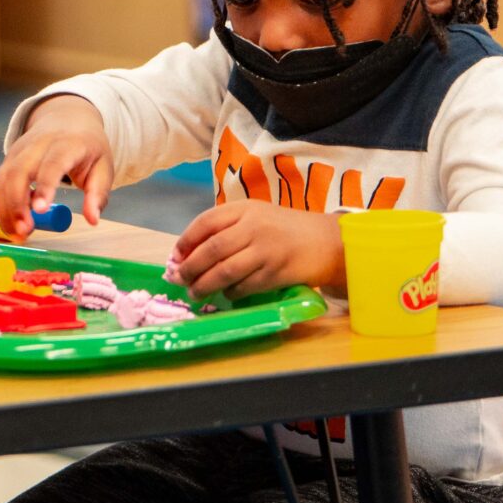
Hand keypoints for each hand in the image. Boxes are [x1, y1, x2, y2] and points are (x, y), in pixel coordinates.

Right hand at [0, 94, 111, 238]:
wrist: (67, 118)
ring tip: (16, 234)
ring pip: (4, 178)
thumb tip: (93, 220)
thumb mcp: (103, 167)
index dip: (45, 186)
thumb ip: (98, 194)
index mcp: (67, 144)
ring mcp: (20, 150)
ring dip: (5, 208)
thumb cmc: (87, 148)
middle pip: (19, 171)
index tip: (39, 210)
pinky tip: (10, 223)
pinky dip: (0, 205)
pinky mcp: (8, 158)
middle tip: (24, 231)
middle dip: (17, 203)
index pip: (52, 163)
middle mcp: (38, 144)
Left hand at [171, 200, 343, 300]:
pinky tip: (226, 294)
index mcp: (245, 208)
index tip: (174, 256)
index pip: (206, 222)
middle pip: (211, 249)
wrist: (327, 242)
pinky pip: (244, 286)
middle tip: (178, 280)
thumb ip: (227, 229)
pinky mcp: (276, 272)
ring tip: (195, 293)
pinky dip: (230, 293)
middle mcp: (254, 226)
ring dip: (205, 285)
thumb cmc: (285, 229)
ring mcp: (266, 250)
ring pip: (225, 270)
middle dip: (190, 267)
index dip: (186, 241)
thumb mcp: (257, 216)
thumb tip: (188, 253)